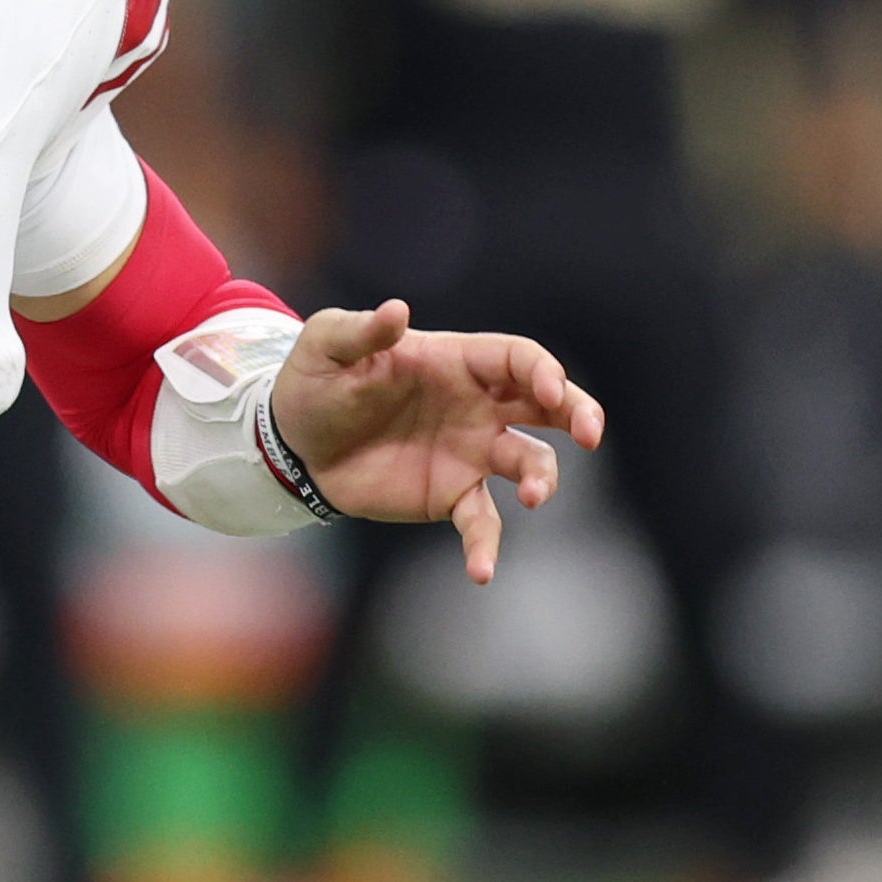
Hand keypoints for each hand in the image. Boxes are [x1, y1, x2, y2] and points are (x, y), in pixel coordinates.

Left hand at [267, 300, 604, 585]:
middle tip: (590, 433)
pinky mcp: (451, 495)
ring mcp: (470, 453)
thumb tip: (397, 310)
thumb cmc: (314, 382)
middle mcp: (476, 406)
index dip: (541, 370)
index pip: (517, 358)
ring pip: (530, 463)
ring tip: (535, 497)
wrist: (292, 444)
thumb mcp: (327, 345)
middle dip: (578, 413)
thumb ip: (363, 331)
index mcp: (454, 361)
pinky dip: (487, 546)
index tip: (551, 388)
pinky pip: (483, 522)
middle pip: (548, 405)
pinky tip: (482, 571)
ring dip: (544, 479)